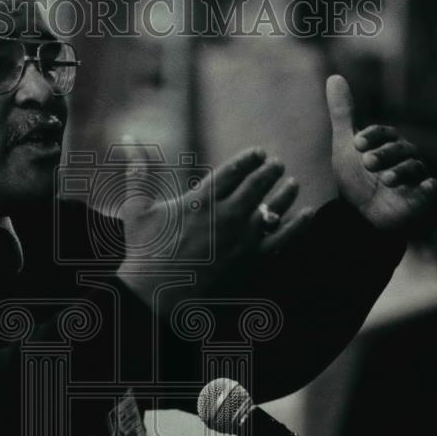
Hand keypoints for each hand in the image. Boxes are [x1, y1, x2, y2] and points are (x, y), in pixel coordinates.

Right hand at [115, 143, 310, 312]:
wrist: (158, 297)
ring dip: (285, 192)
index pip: (234, 170)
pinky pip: (283, 238)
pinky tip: (309, 213)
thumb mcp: (137, 209)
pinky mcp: (253, 261)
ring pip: (273, 207)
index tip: (259, 153)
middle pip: (257, 185)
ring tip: (293, 183)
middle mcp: (227, 214)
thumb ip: (137, 172)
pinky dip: (299, 224)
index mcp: (202, 199)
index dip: (250, 159)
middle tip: (278, 164)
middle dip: (270, 171)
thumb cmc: (145, 253)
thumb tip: (127, 137)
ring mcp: (243, 238)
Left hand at [326, 74, 436, 231]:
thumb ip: (342, 113)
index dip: (371, 137)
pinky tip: (428, 187)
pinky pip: (429, 189)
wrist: (361, 214)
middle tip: (367, 162)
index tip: (356, 144)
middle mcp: (404, 156)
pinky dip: (428, 188)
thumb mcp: (346, 145)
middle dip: (384, 154)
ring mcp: (414, 176)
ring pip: (413, 167)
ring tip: (385, 179)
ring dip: (400, 172)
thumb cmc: (355, 176)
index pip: (382, 133)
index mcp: (386, 142)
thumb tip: (334, 76)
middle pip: (400, 149)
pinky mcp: (421, 196)